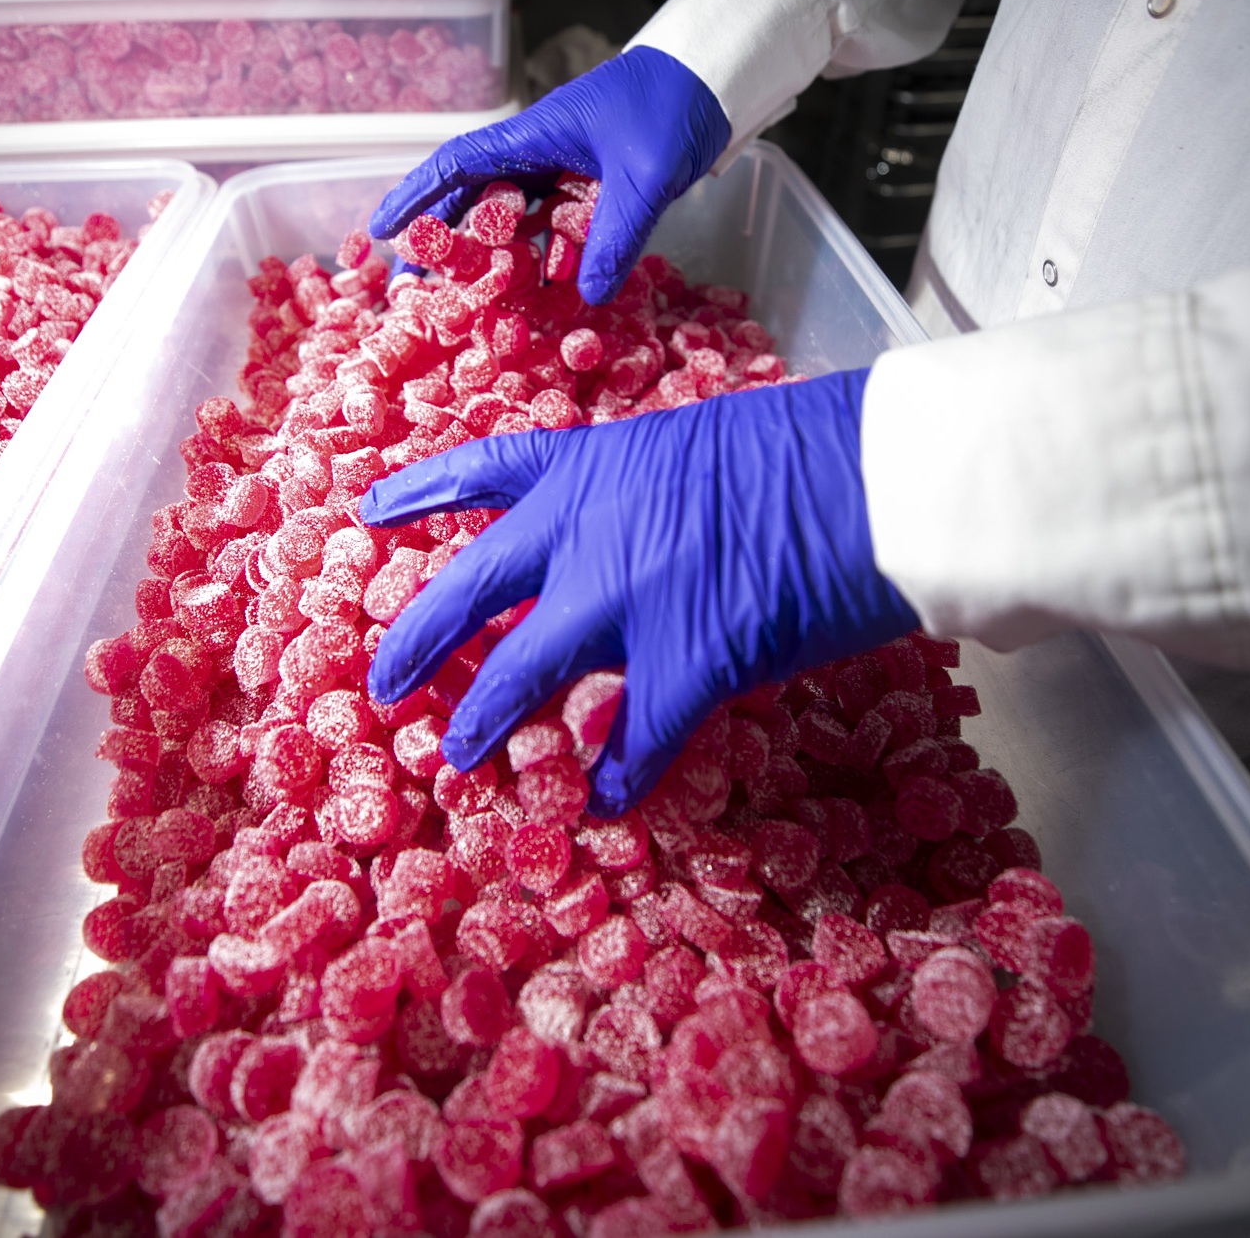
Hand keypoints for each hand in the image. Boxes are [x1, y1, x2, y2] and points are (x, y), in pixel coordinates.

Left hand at [360, 369, 919, 814]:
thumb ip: (641, 497)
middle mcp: (587, 531)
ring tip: (460, 758)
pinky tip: (604, 804)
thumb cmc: (810, 446)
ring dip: (488, 720)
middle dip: (417, 640)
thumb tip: (626, 540)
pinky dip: (617, 779)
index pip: (483, 472)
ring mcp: (626, 602)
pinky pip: (634, 740)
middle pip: (470, 590)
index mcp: (592, 463)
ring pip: (524, 674)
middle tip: (384, 683)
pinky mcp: (683, 666)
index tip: (369, 512)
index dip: (421, 494)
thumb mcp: (697, 445)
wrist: (880, 478)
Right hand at [368, 46, 731, 304]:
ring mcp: (564, 165)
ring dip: (490, 250)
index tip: (382, 230)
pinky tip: (537, 287)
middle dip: (443, 236)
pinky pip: (552, 221)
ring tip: (467, 295)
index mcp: (534, 135)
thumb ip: (616, 236)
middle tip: (417, 283)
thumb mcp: (645, 177)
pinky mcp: (591, 181)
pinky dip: (540, 252)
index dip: (416, 196)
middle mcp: (539, 149)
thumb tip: (585, 298)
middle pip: (475, 194)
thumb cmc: (673, 108)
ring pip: (513, 212)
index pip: (458, 165)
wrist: (715, 78)